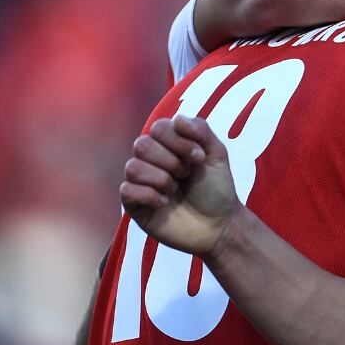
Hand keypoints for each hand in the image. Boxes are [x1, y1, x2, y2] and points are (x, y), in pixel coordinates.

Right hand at [119, 116, 241, 257]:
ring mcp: (141, 182)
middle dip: (171, 161)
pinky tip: (165, 203)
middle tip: (187, 174)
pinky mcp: (135, 205)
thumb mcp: (217, 155)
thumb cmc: (217, 189)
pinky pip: (126, 190)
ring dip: (161, 178)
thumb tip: (177, 119)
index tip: (200, 158)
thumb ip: (201, 131)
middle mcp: (151, 161)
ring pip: (132, 167)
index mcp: (169, 146)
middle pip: (142, 145)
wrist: (219, 225)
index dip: (179, 141)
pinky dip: (149, 195)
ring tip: (176, 190)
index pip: (158, 128)